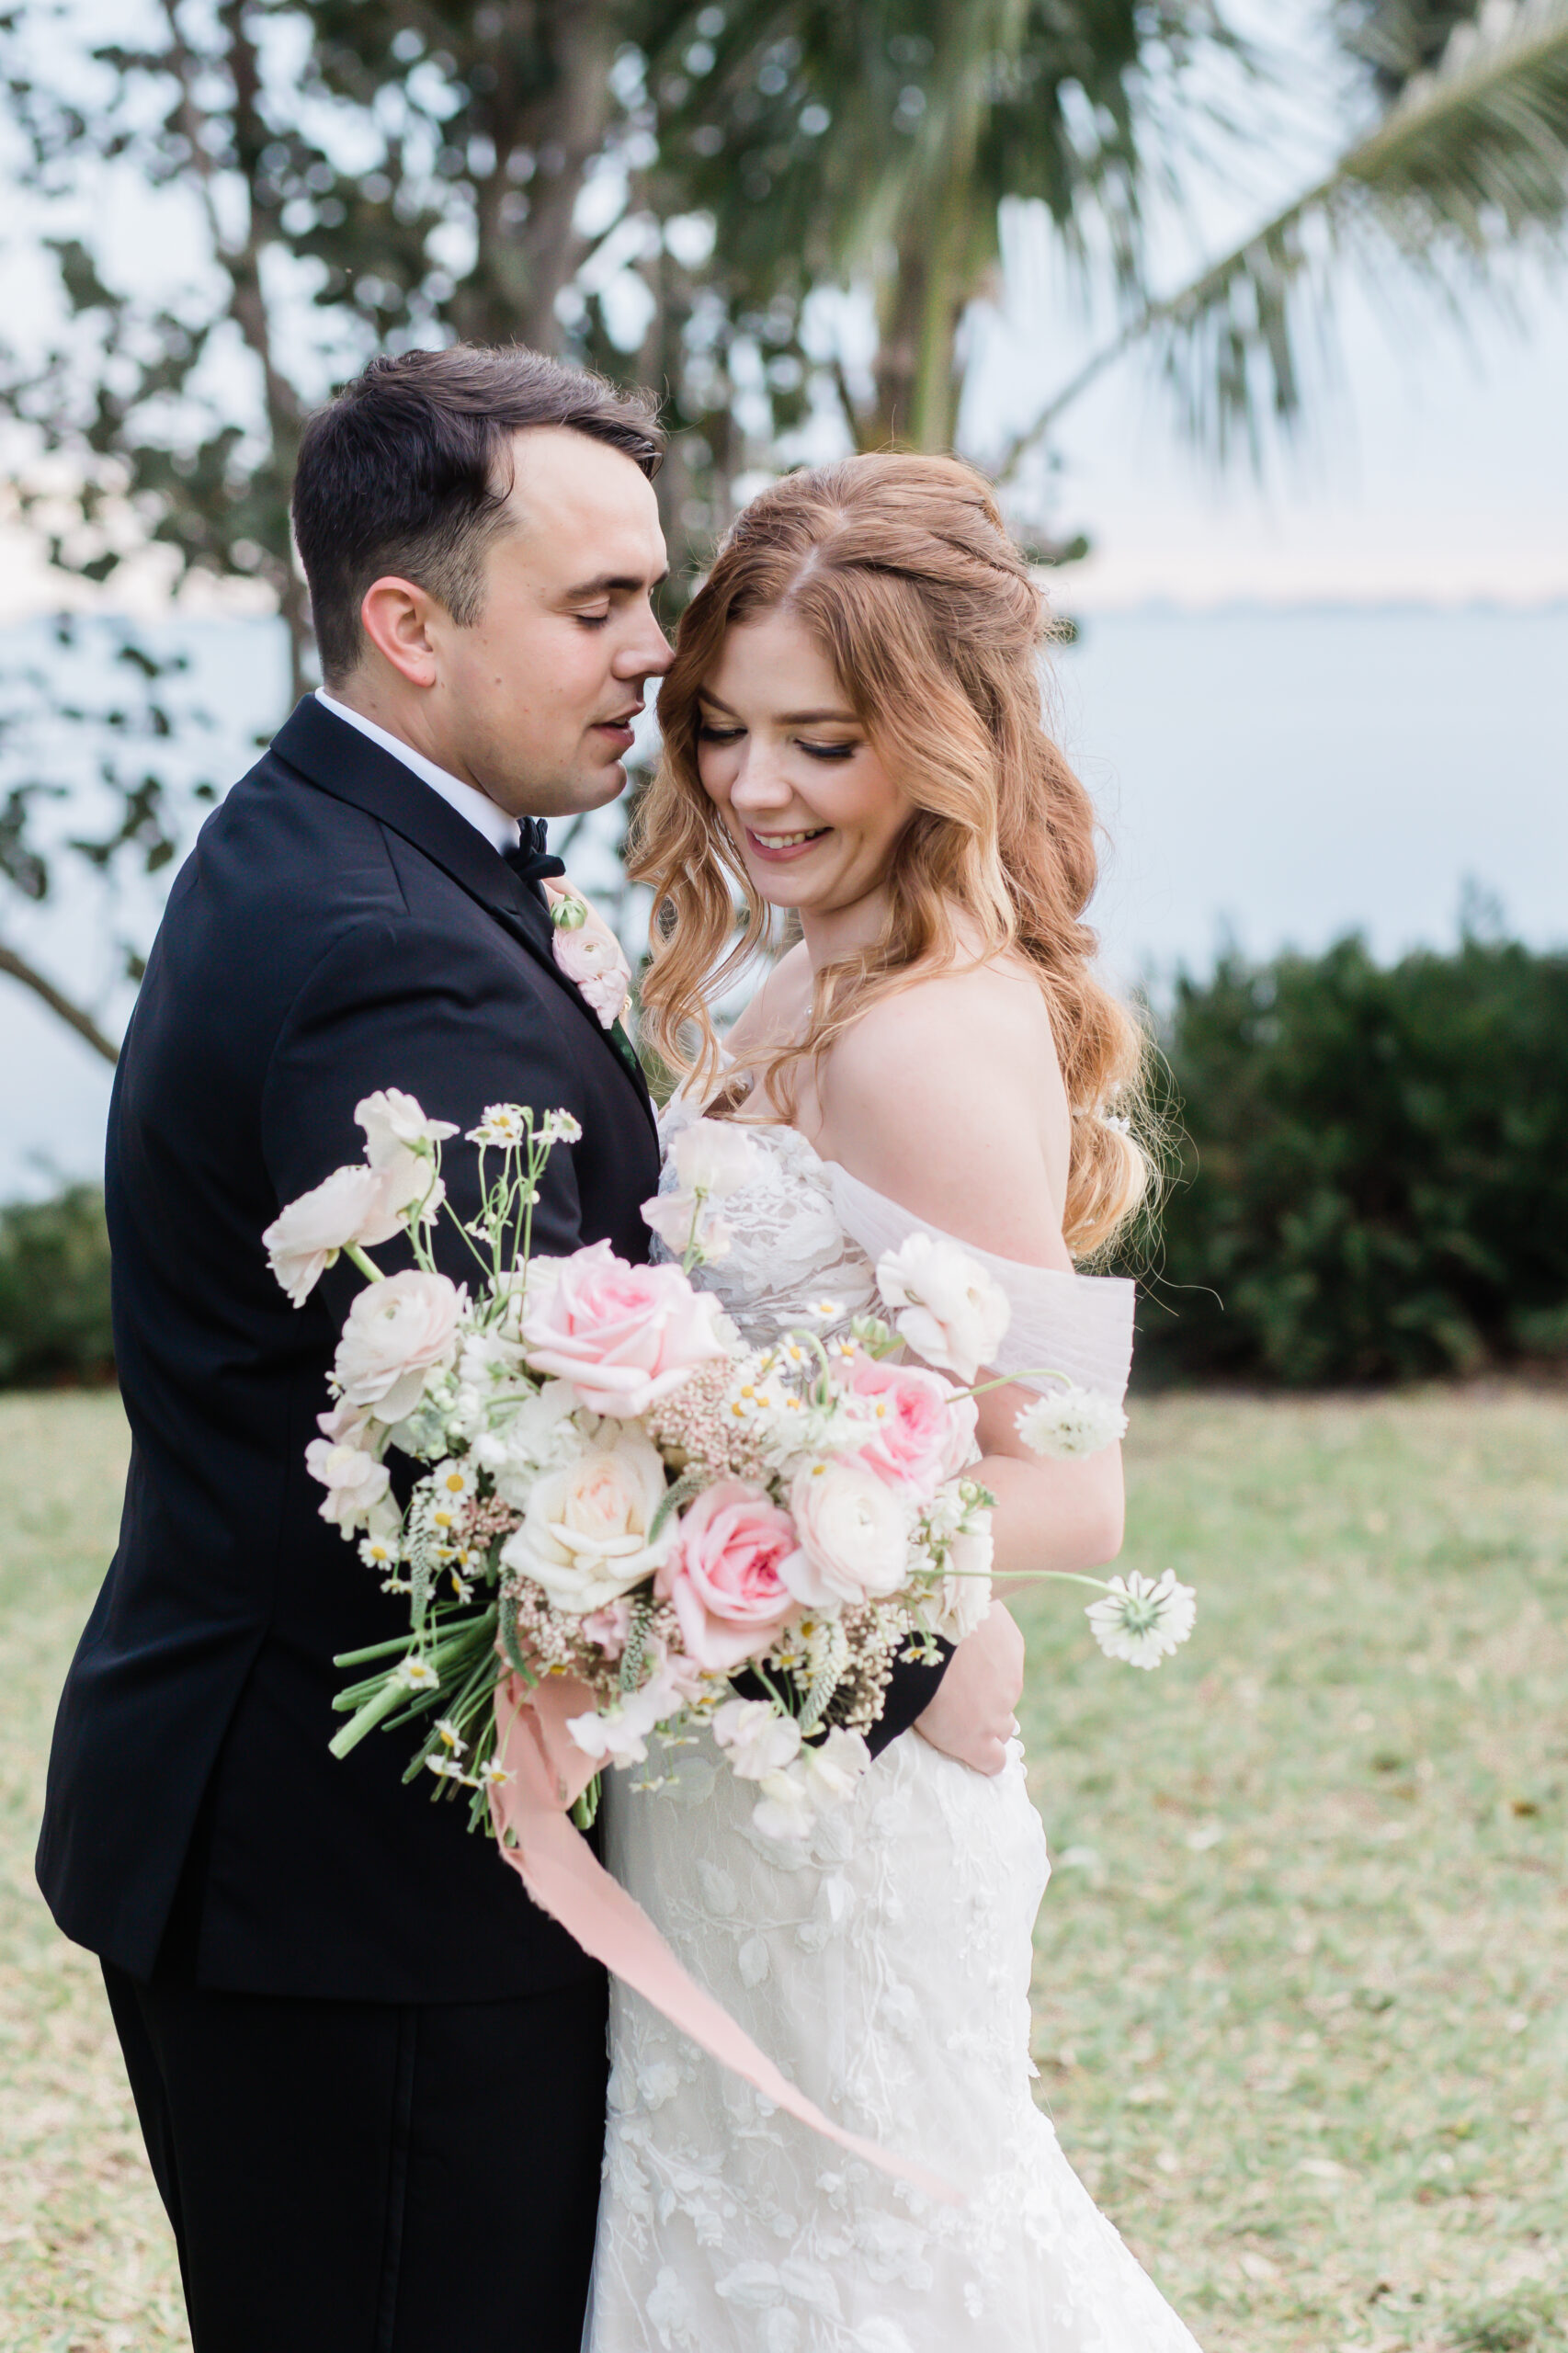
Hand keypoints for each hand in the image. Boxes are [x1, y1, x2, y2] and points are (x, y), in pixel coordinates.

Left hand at [913, 1602, 1024, 1776]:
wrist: (931, 1622)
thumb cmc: (909, 1671)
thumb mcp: (914, 1709)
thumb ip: (938, 1725)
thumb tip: (939, 1722)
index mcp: (971, 1738)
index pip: (995, 1762)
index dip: (986, 1754)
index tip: (974, 1743)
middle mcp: (998, 1716)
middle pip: (1003, 1728)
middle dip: (987, 1718)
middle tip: (962, 1698)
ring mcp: (1010, 1683)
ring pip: (1006, 1691)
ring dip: (990, 1683)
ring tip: (962, 1661)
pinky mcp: (1015, 1650)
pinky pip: (1007, 1658)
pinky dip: (995, 1654)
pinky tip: (973, 1638)